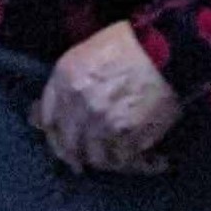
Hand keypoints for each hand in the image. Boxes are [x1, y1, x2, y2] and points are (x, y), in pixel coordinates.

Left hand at [36, 23, 181, 174]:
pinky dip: (131, 163)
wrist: (162, 52)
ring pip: (96, 158)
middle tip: (81, 164)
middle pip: (69, 145)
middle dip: (74, 157)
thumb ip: (67, 82)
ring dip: (104, 161)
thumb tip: (51, 110)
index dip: (53, 136)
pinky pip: (123, 160)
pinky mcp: (128, 137)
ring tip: (113, 160)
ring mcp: (103, 123)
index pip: (48, 119)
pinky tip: (141, 160)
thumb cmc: (125, 45)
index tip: (60, 144)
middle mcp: (79, 104)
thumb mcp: (85, 53)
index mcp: (65, 79)